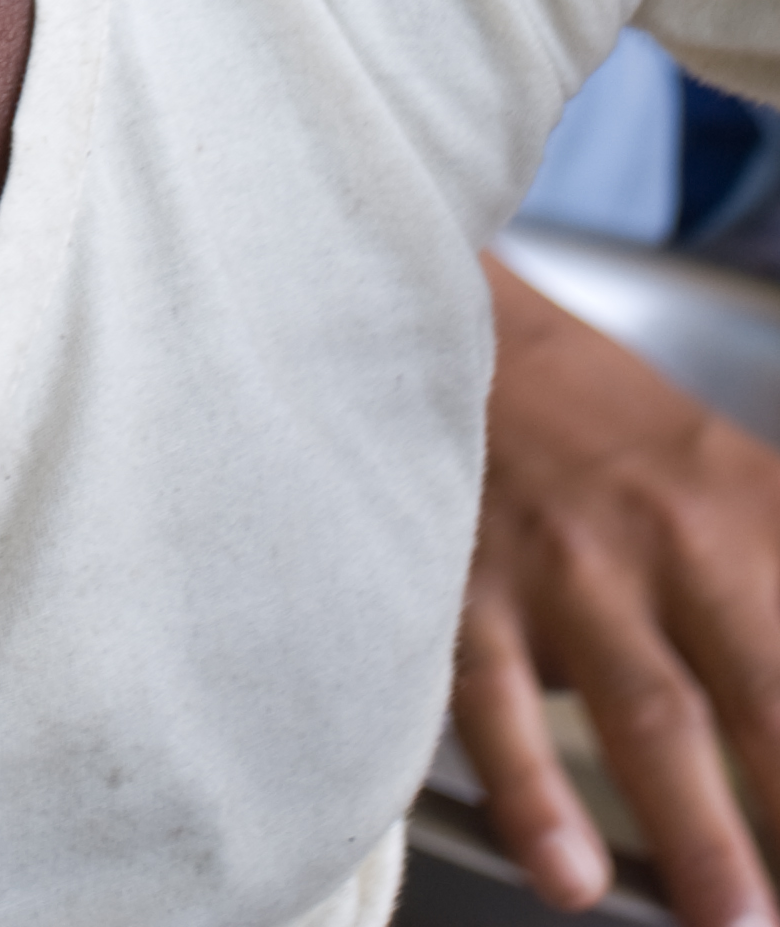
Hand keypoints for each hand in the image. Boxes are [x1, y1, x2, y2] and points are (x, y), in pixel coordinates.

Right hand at [459, 254, 779, 922]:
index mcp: (745, 518)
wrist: (449, 329)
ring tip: (734, 920)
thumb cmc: (603, 433)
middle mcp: (666, 542)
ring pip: (644, 709)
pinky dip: (530, 791)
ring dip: (696, 828)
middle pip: (761, 697)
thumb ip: (776, 573)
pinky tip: (562, 868)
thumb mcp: (730, 481)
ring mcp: (561, 568)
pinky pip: (498, 701)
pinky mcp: (464, 587)